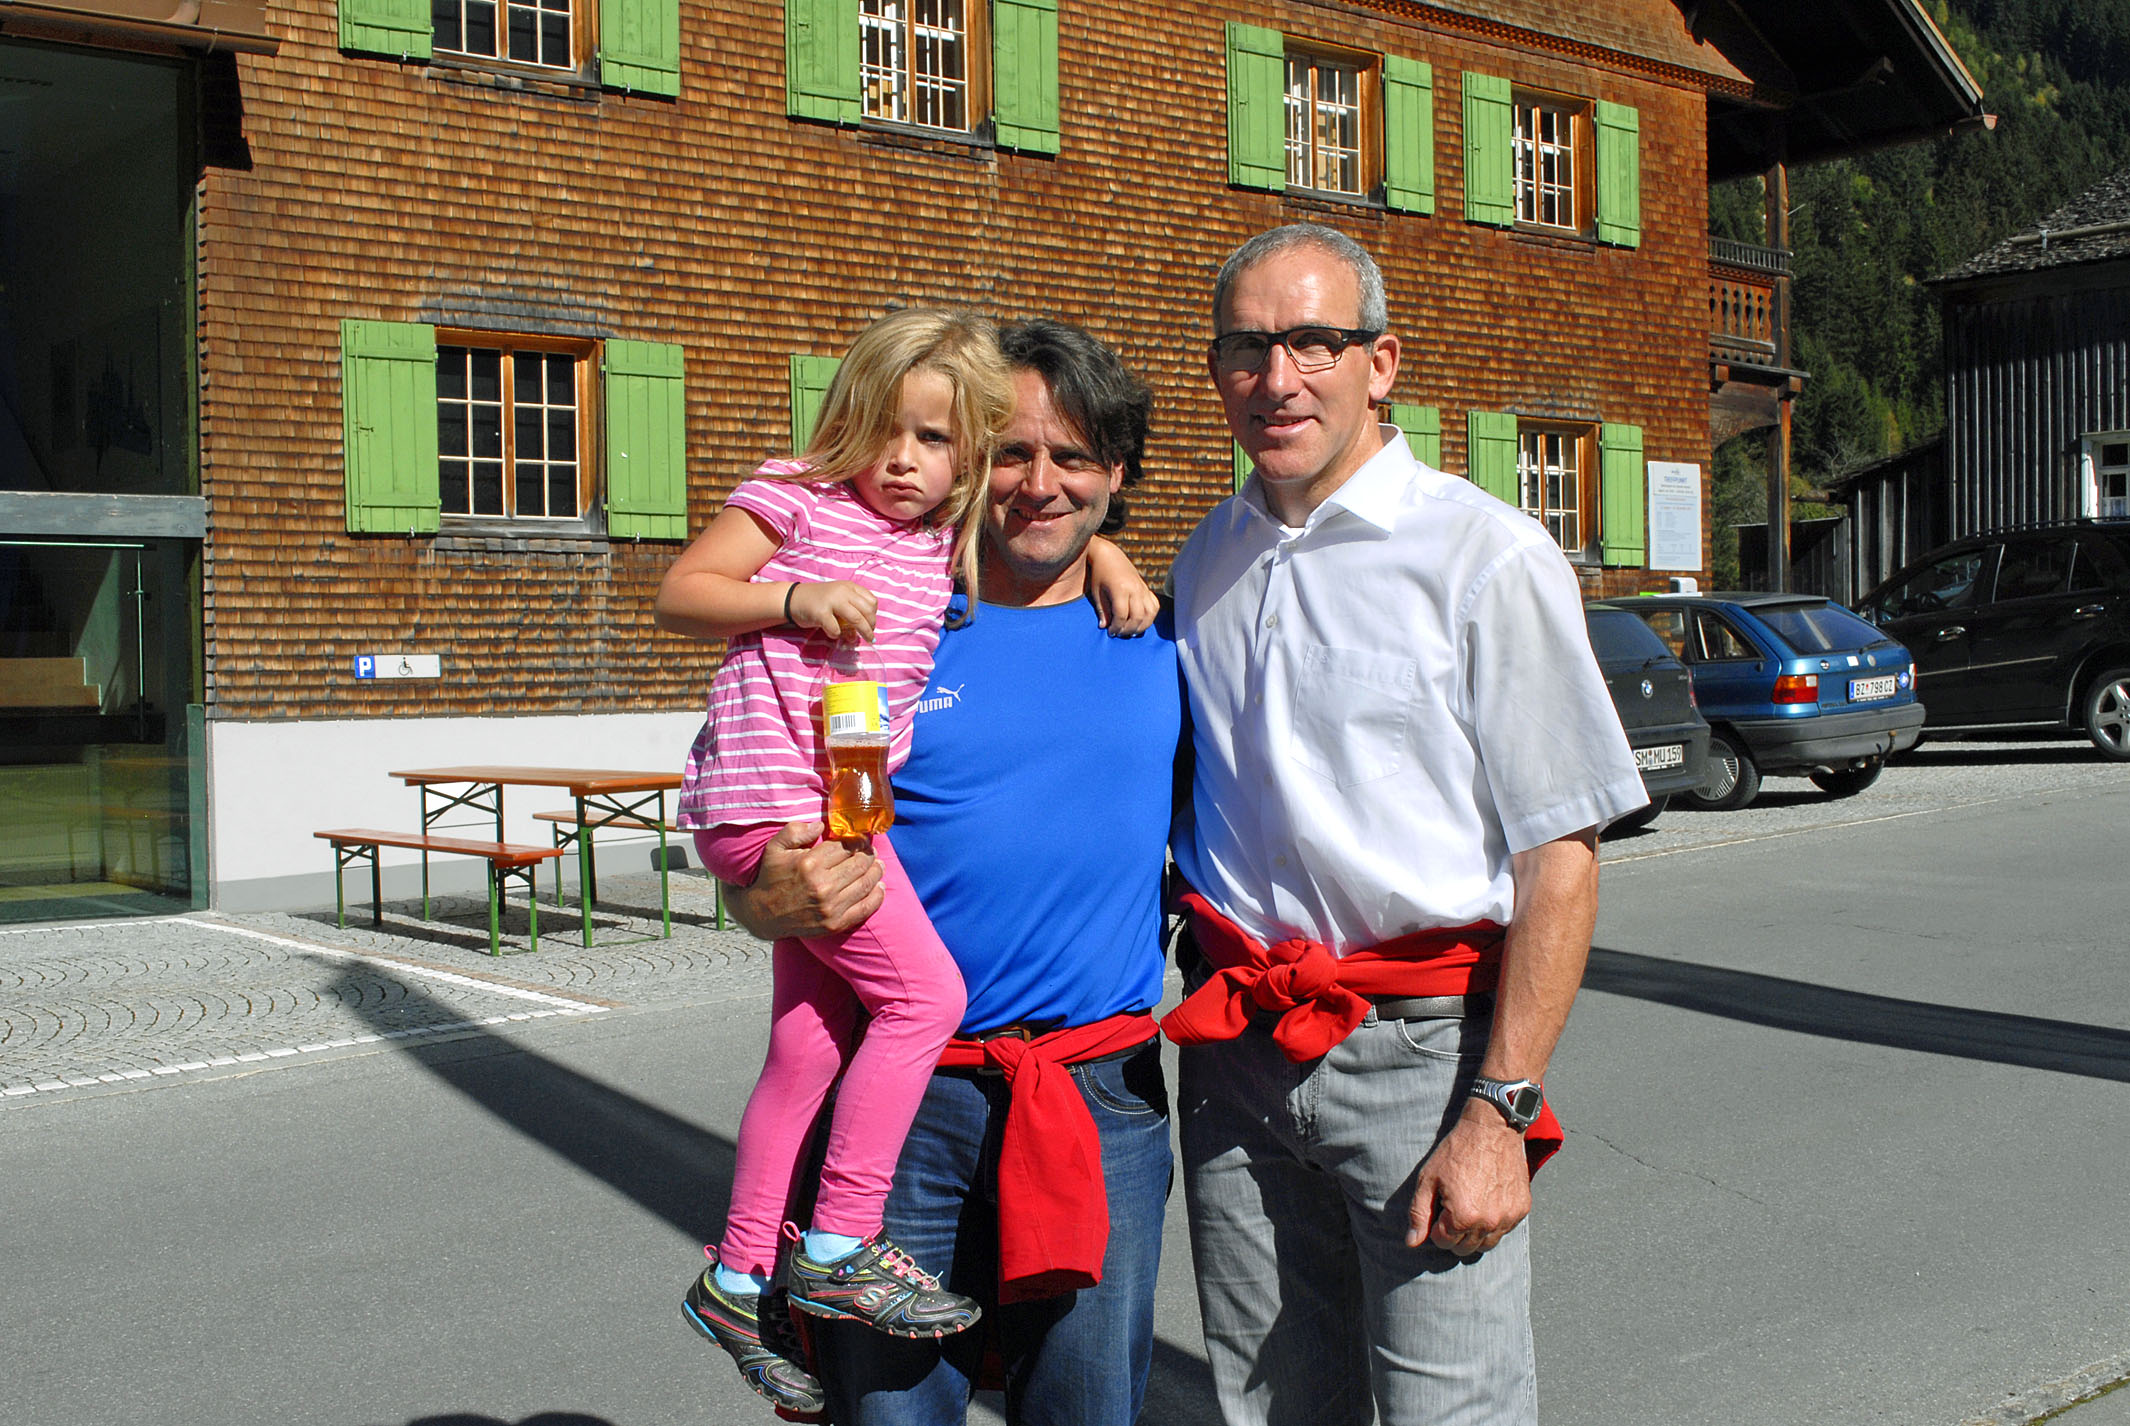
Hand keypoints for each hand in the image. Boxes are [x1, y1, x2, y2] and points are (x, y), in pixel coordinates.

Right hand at [721, 821, 883, 939]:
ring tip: (878, 865)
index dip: (857, 840)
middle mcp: (822, 885)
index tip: (860, 839)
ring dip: (876, 871)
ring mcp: (831, 906)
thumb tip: (821, 824)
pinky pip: (865, 908)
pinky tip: (880, 886)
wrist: (762, 915)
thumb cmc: (771, 877)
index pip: (846, 846)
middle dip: (869, 854)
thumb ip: (796, 831)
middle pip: (860, 863)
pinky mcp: (835, 923)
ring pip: (866, 883)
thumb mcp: (775, 848)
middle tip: (870, 851)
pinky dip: (877, 896)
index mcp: (809, 863)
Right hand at [787, 581, 877, 642]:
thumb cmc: (819, 601)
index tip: (870, 623)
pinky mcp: (821, 613)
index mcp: (849, 587)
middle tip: (869, 636)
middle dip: (871, 626)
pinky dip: (837, 634)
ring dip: (862, 632)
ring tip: (860, 640)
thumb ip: (852, 611)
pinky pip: (836, 629)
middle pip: (867, 611)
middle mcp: (843, 591)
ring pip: (857, 619)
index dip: (874, 615)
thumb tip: (865, 632)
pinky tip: (832, 633)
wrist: (794, 598)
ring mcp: (832, 601)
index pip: (871, 601)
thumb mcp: (838, 600)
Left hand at [1098, 580, 1160, 636]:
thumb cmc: (1100, 574)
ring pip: (1149, 614)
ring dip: (1141, 626)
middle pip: (1137, 617)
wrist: (1109, 556)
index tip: (1110, 632)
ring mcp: (1143, 589)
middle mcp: (1135, 589)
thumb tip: (1105, 627)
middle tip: (1119, 633)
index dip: (1116, 627)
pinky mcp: (1147, 589)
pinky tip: (1140, 621)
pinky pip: (1155, 606)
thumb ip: (1102, 611)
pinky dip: (1150, 617)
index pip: (1122, 615)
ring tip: (1130, 630)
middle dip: (1128, 629)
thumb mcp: (1097, 593)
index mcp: (1120, 589)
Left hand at [1407, 1099, 1531, 1256]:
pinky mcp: (1522, 1209)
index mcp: (1463, 1216)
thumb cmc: (1456, 1151)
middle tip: (1452, 1209)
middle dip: (1454, 1234)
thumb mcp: (1428, 1178)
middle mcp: (1488, 1222)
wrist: (1492, 1128)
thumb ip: (1419, 1214)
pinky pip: (1505, 1230)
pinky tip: (1487, 1202)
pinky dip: (1495, 1223)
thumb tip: (1411, 1242)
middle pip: (1465, 1248)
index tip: (1439, 1209)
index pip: (1444, 1243)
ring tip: (1469, 1209)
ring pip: (1487, 1244)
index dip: (1436, 1228)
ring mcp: (1508, 1217)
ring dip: (1475, 1234)